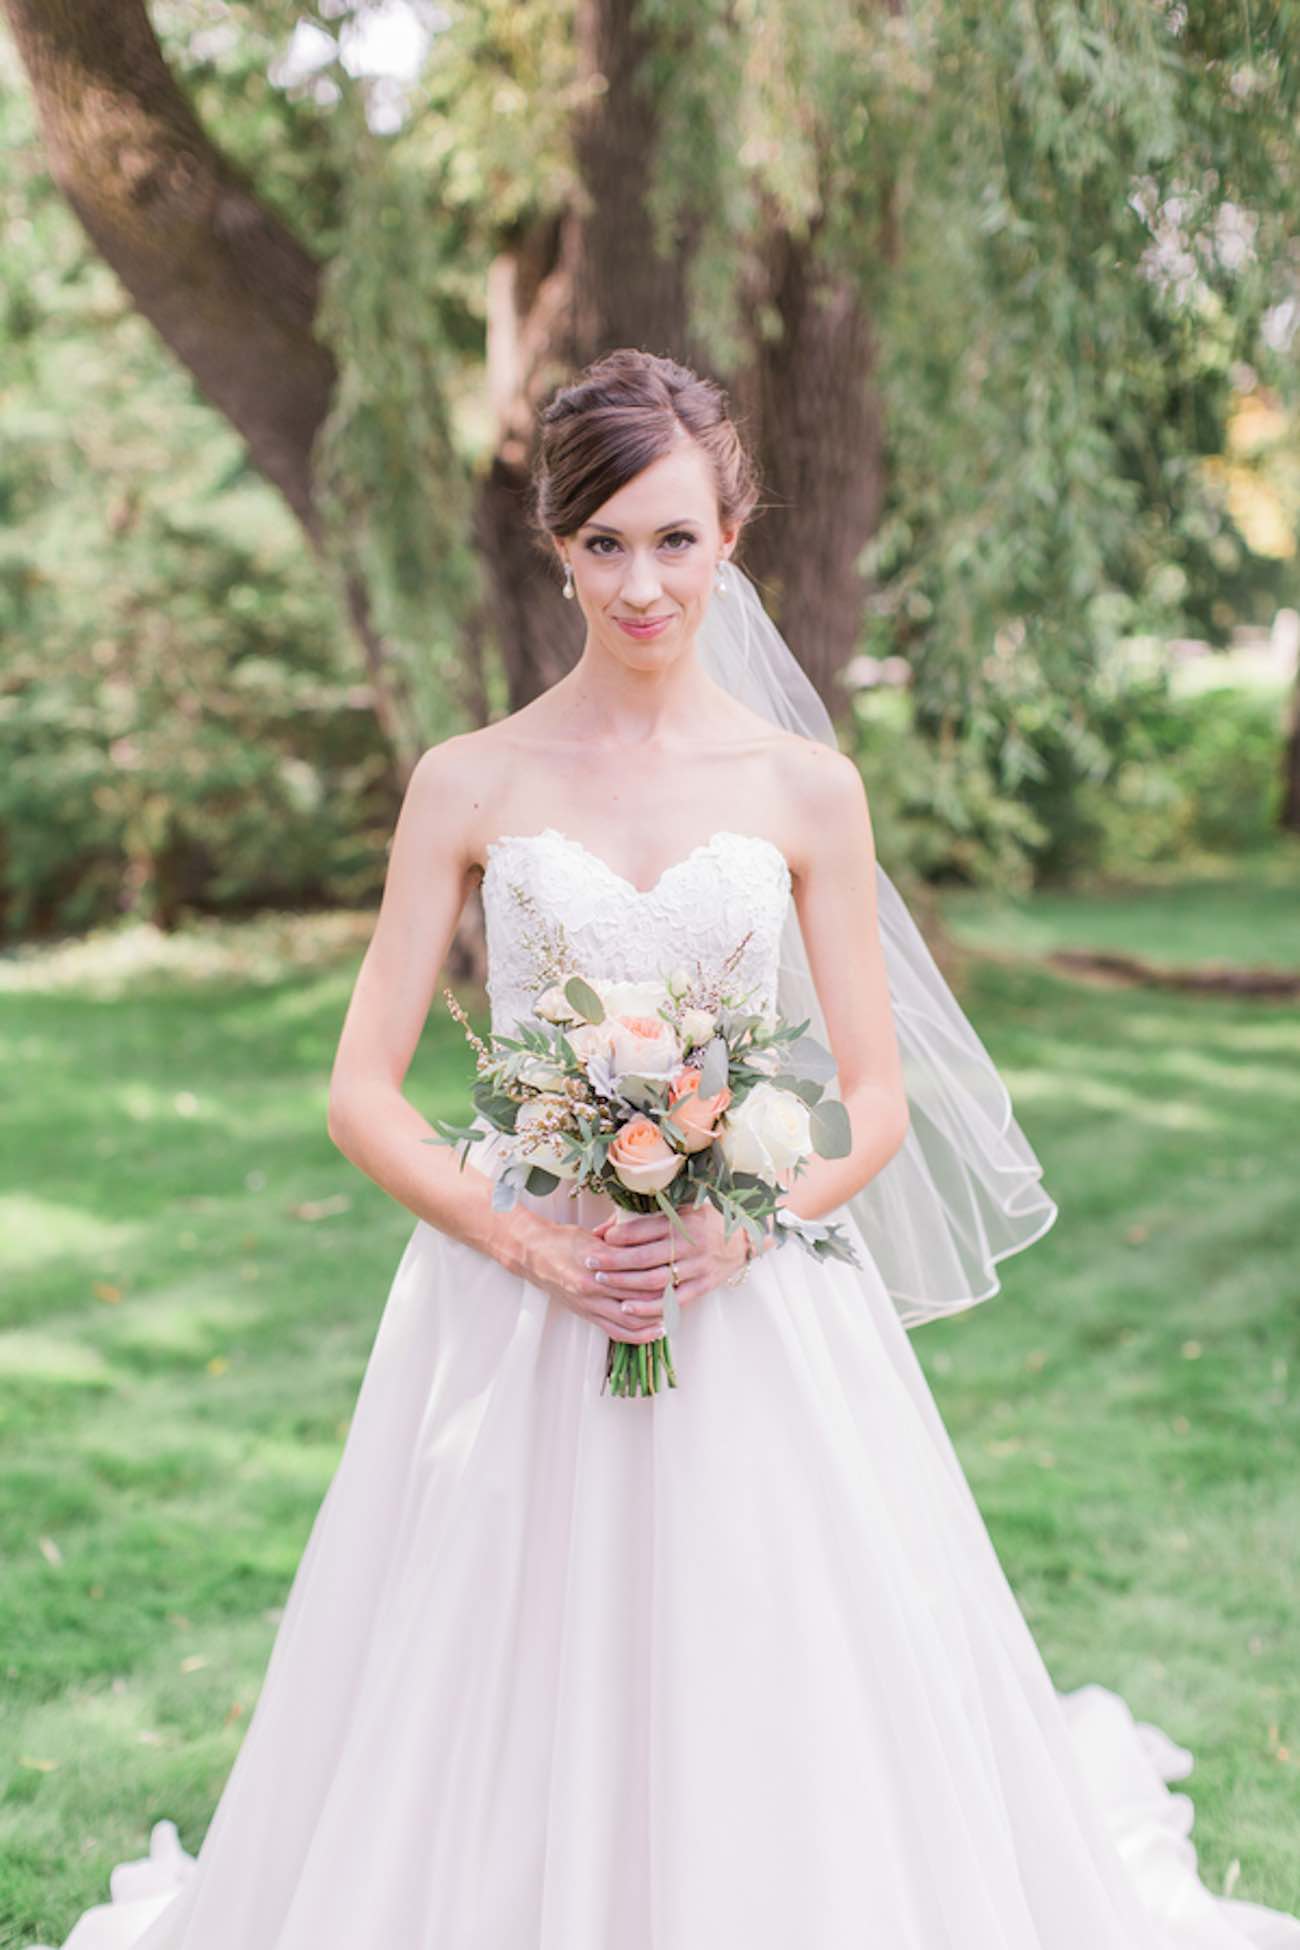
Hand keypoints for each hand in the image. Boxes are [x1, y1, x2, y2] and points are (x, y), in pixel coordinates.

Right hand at [520, 1217, 670, 1344]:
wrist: (533, 1255)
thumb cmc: (564, 1240)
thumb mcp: (594, 1233)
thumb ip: (621, 1239)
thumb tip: (651, 1237)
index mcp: (597, 1261)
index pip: (638, 1272)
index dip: (662, 1272)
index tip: (680, 1269)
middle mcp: (593, 1286)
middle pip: (639, 1297)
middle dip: (665, 1297)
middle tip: (686, 1292)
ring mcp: (590, 1304)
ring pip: (631, 1319)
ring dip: (656, 1319)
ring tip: (676, 1313)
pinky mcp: (587, 1316)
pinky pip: (617, 1332)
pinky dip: (639, 1334)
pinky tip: (655, 1331)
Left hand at [585, 1204, 750, 1327]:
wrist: (747, 1236)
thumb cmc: (707, 1219)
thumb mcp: (681, 1209)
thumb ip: (645, 1218)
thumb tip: (604, 1229)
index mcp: (684, 1221)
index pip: (645, 1229)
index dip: (620, 1236)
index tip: (600, 1239)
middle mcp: (691, 1245)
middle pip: (644, 1257)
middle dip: (614, 1262)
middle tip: (590, 1263)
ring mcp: (698, 1268)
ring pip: (655, 1281)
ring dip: (626, 1284)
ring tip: (603, 1283)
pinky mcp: (703, 1286)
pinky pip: (673, 1301)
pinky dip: (649, 1308)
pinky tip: (628, 1308)